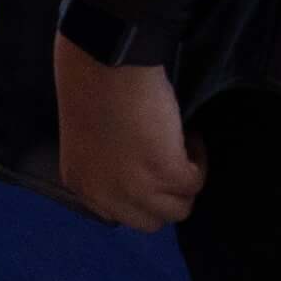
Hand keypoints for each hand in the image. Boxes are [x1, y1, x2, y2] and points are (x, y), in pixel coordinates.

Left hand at [54, 33, 205, 230]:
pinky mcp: (165, 171)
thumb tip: (136, 174)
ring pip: (179, 209)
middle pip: (151, 221)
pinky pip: (195, 182)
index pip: (120, 215)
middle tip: (169, 159)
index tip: (150, 171)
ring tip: (179, 143)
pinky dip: (199, 159)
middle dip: (165, 195)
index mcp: (81, 183)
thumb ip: (105, 164)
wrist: (105, 59)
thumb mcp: (87, 137)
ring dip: (185, 179)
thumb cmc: (93, 82)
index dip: (141, 195)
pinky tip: (188, 133)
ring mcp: (135, 187)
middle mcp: (105, 194)